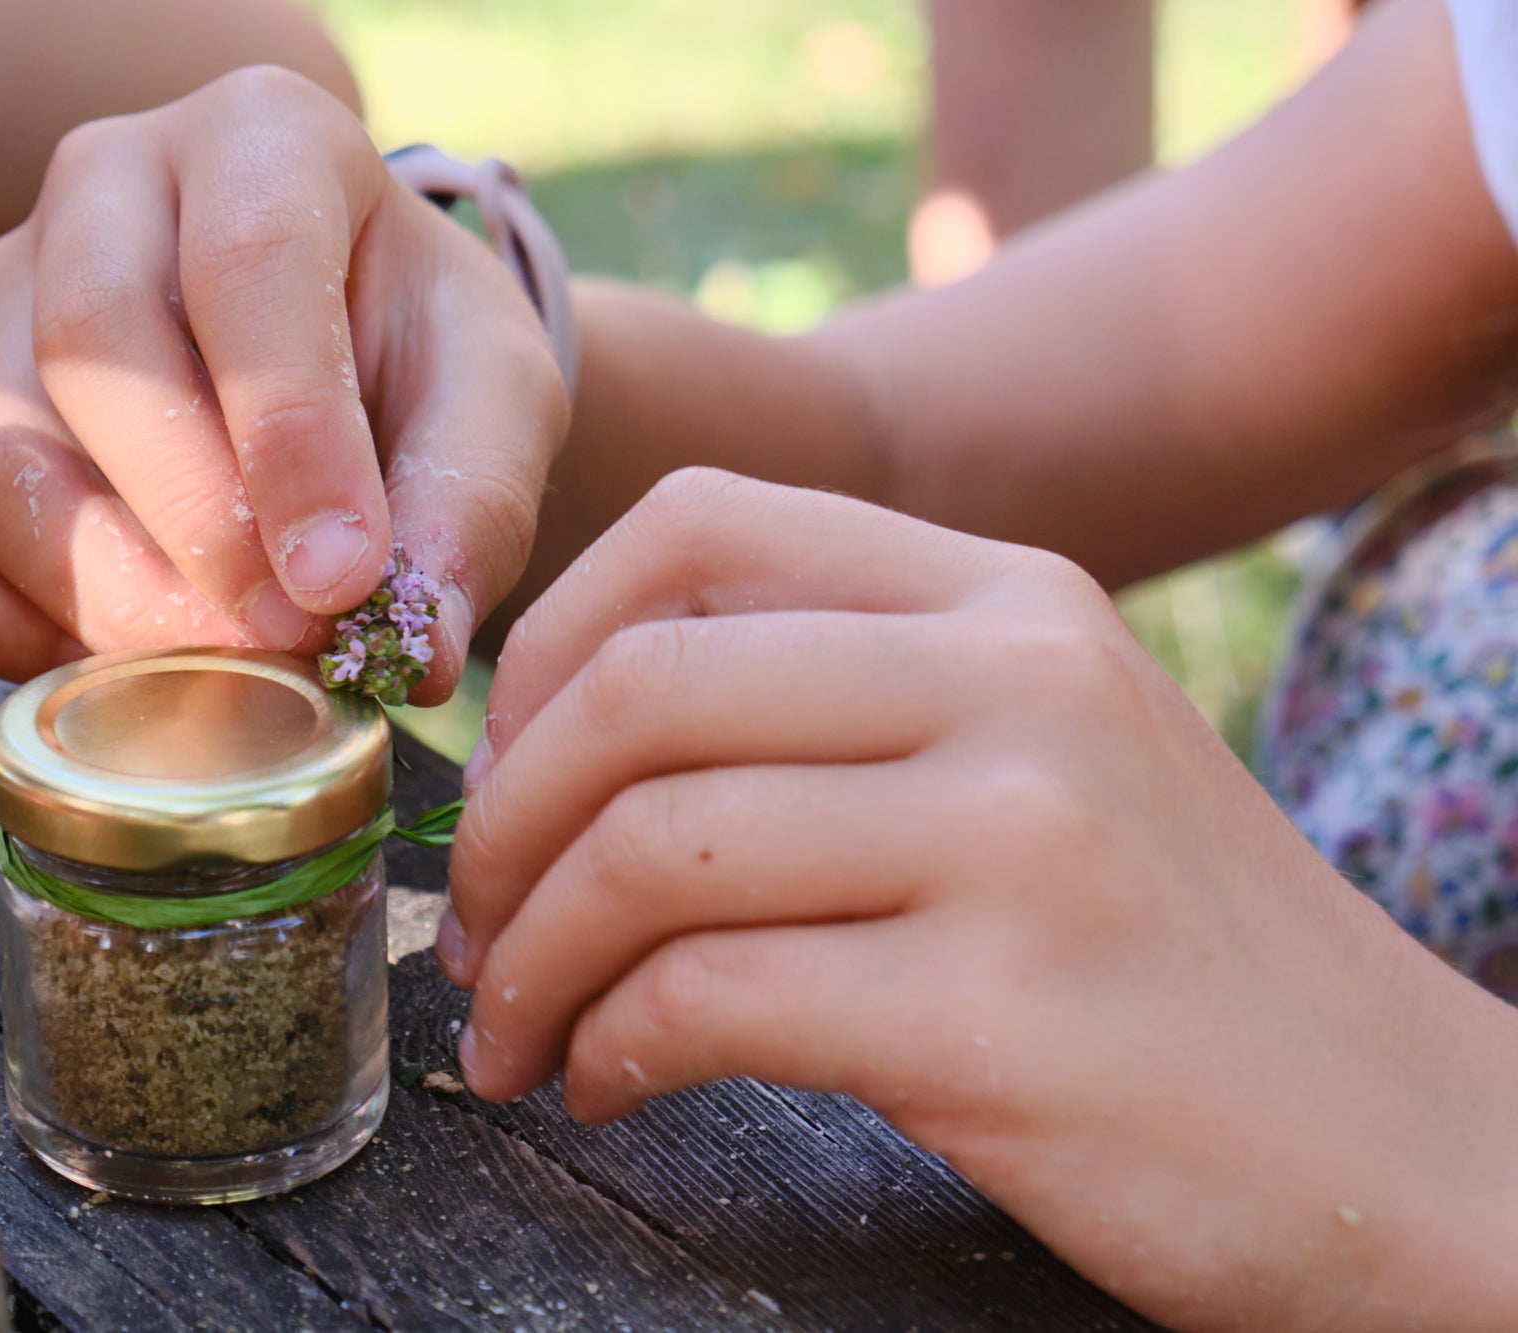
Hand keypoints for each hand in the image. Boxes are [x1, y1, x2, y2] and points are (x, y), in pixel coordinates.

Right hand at [0, 67, 569, 692]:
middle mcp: (104, 190)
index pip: (248, 264)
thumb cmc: (422, 360)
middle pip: (95, 353)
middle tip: (289, 641)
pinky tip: (109, 664)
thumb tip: (411, 650)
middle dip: (194, 528)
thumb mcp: (494, 404)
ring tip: (226, 667)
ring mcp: (2, 298)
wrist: (349, 358)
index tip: (342, 582)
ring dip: (107, 596)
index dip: (289, 438)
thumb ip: (467, 508)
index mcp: (262, 137)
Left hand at [444, 468, 1517, 1332]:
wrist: (1405, 1140)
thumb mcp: (1041, 757)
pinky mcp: (1002, 1013)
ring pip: (651, 849)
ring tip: (515, 1034)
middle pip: (639, 689)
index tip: (504, 767)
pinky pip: (708, 997)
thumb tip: (573, 724)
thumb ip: (843, 699)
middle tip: (473, 929)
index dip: (544, 647)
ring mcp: (1018, 838)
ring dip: (532, 958)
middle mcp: (1015, 680)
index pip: (697, 528)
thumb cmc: (1172, 953)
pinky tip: (605, 1083)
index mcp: (1006, 594)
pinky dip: (609, 1045)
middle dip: (503, 823)